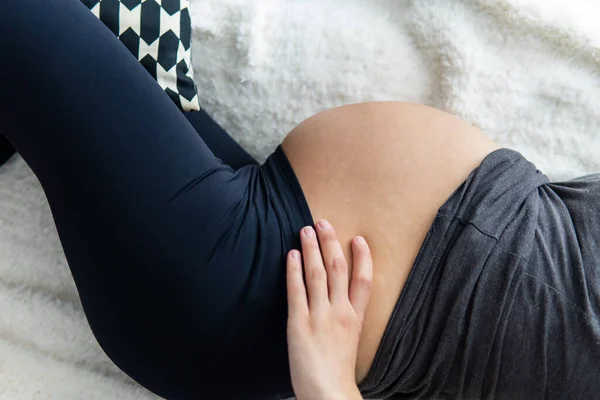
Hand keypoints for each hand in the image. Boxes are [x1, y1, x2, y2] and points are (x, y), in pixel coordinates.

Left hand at [286, 219, 371, 399]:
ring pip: (318, 273)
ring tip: (306, 229)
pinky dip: (294, 270)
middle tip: (324, 222)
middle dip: (331, 242)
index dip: (363, 257)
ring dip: (311, 248)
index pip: (364, 280)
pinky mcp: (299, 323)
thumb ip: (346, 319)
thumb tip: (339, 300)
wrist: (328, 393)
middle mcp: (340, 312)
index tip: (359, 239)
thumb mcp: (349, 341)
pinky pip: (296, 290)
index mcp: (356, 318)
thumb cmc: (336, 371)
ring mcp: (320, 316)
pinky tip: (291, 255)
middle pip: (338, 269)